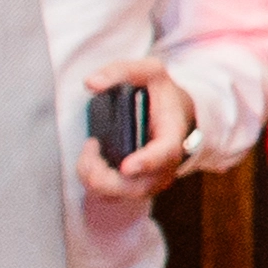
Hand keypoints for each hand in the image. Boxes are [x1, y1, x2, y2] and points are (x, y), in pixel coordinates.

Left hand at [76, 54, 193, 206]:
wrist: (177, 117)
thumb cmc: (162, 96)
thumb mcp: (151, 72)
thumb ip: (122, 71)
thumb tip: (92, 83)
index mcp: (173, 136)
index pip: (165, 154)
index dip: (146, 162)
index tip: (127, 167)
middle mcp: (165, 166)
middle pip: (137, 187)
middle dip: (104, 176)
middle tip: (90, 145)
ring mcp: (151, 181)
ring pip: (120, 195)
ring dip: (94, 177)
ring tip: (91, 147)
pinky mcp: (135, 188)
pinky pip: (110, 196)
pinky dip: (94, 181)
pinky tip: (92, 159)